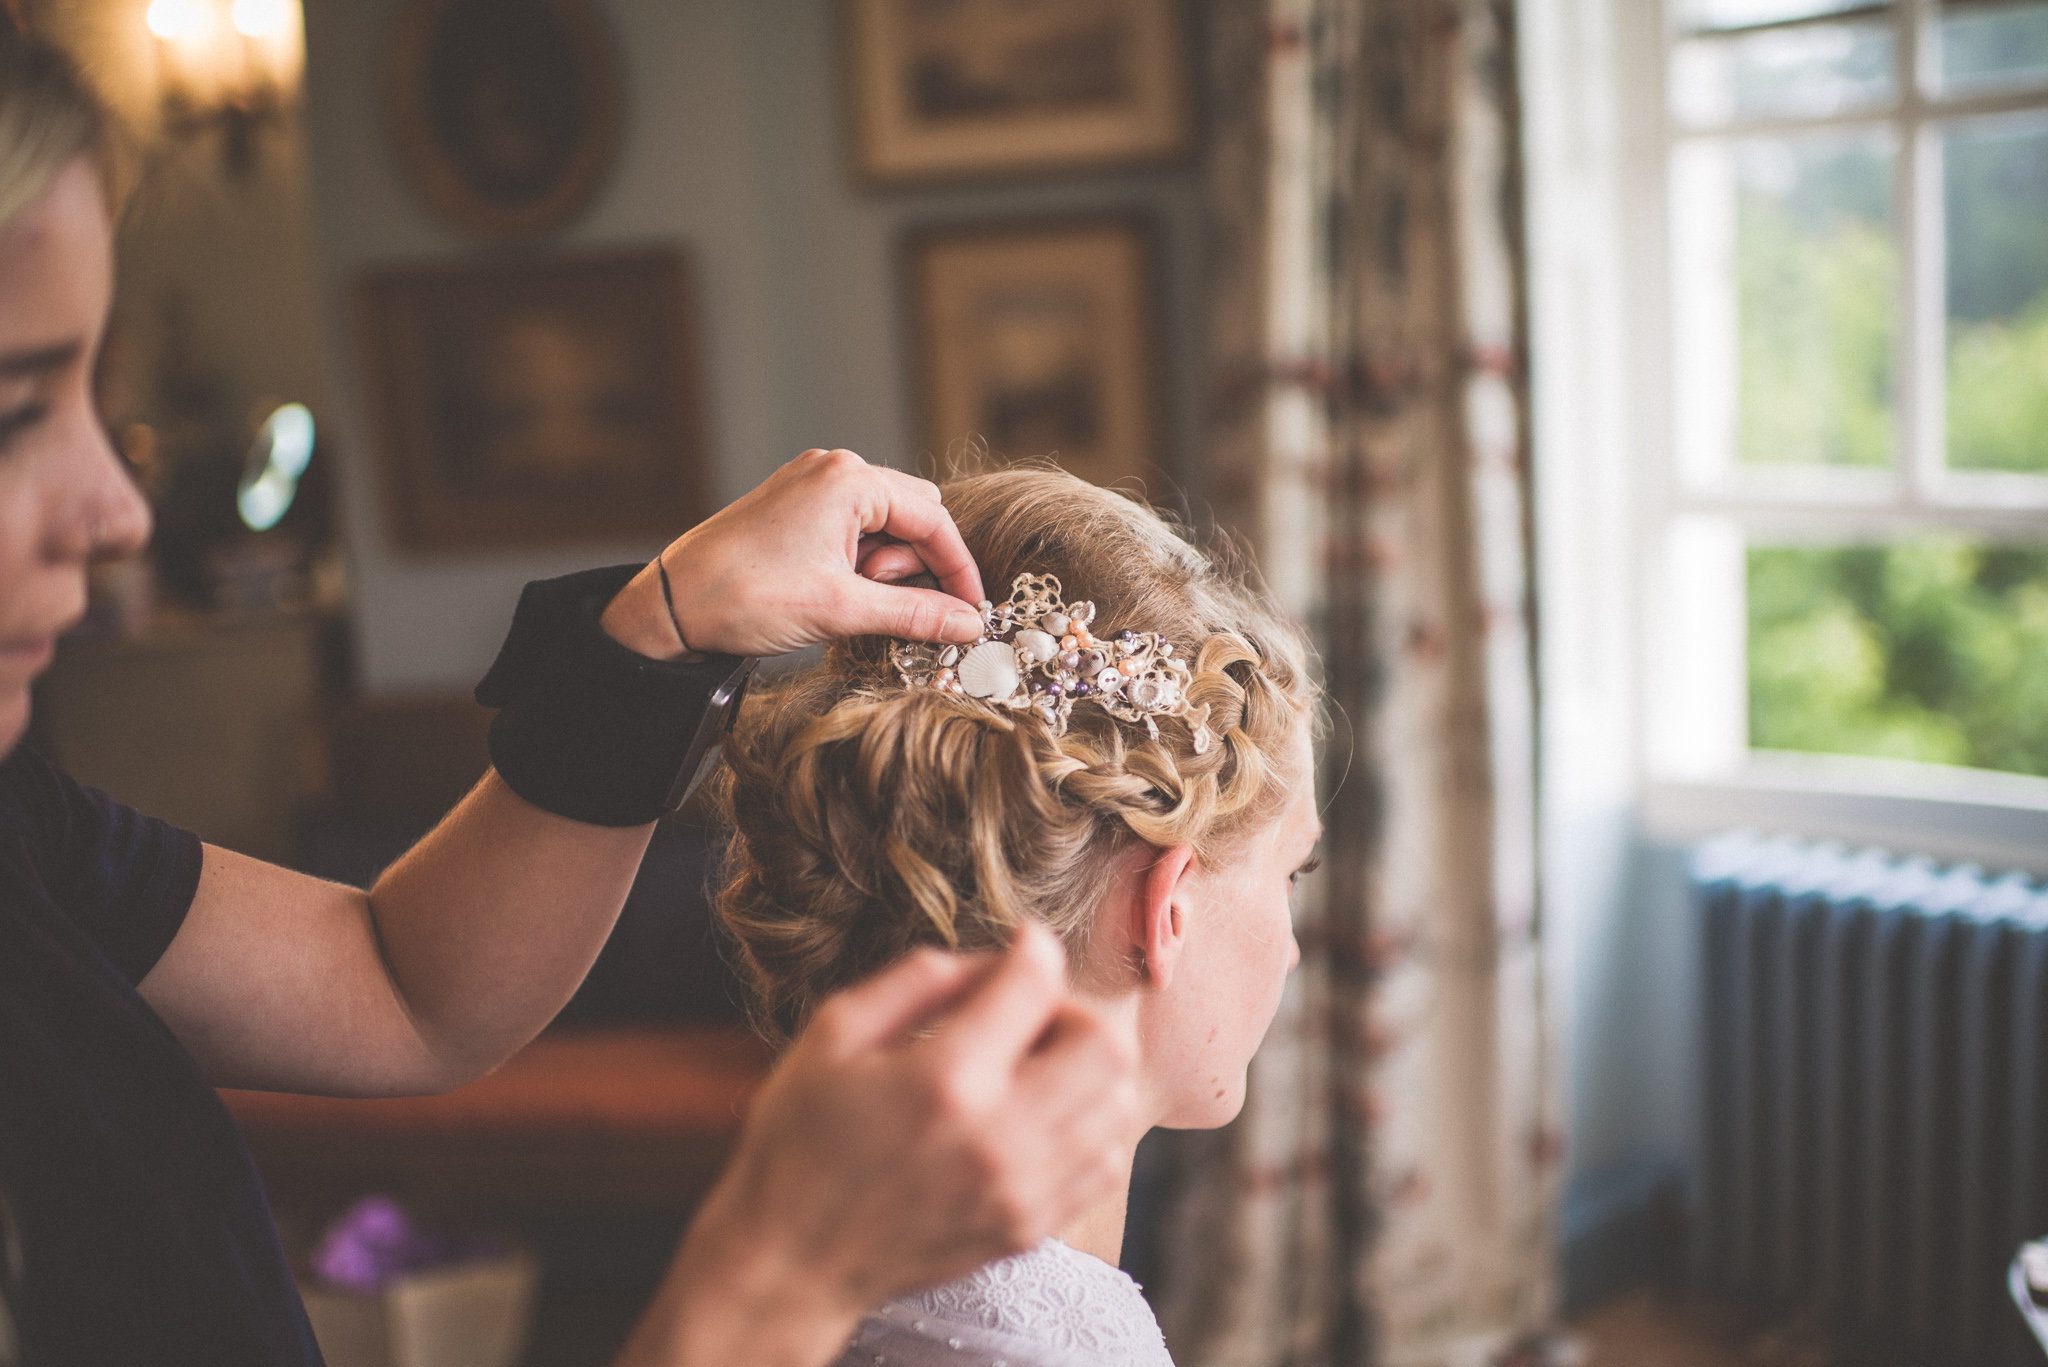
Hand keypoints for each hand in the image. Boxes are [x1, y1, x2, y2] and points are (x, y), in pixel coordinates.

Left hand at [600, 448, 986, 658]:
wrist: (671, 605)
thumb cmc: (746, 596)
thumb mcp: (841, 610)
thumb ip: (915, 613)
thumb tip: (969, 623)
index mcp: (849, 479)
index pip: (933, 519)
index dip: (958, 570)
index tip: (971, 612)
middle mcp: (832, 469)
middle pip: (914, 514)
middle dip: (916, 566)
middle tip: (891, 606)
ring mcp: (810, 485)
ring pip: (883, 524)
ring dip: (885, 568)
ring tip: (851, 601)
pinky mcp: (794, 506)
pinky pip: (851, 529)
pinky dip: (860, 564)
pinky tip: (840, 593)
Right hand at [620, 925, 1140, 1366]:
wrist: (792, 1262)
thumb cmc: (801, 1137)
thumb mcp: (834, 1032)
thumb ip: (919, 979)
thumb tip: (995, 957)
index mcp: (942, 1079)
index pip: (1035, 987)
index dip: (1035, 950)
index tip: (1022, 946)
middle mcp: (997, 1138)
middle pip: (1105, 1046)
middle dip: (1076, 1009)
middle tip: (1033, 1014)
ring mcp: (1021, 1191)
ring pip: (1117, 1105)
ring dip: (1089, 1069)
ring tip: (1038, 1066)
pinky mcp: (1030, 1228)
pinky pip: (1107, 1163)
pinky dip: (1091, 1125)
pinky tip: (1043, 1116)